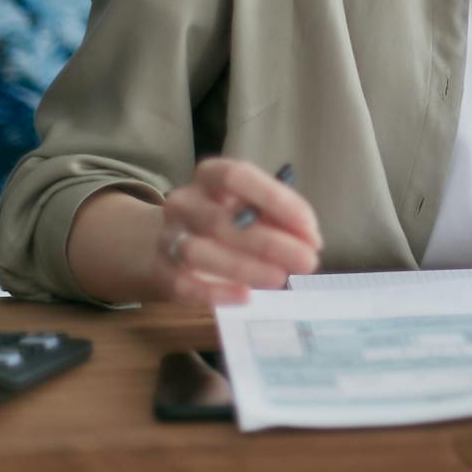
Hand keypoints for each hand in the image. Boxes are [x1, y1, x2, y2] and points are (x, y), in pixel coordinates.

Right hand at [152, 157, 321, 305]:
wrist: (169, 238)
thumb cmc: (226, 217)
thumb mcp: (251, 206)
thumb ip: (278, 217)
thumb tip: (310, 240)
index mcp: (210, 176)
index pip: (237, 176)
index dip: (275, 200)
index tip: (309, 226)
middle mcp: (184, 202)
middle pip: (221, 221)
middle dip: (269, 243)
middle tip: (308, 261)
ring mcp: (168, 236)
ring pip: (198, 252)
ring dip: (244, 267)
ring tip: (280, 278)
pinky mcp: (161, 271)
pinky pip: (182, 285)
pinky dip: (214, 292)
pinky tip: (245, 295)